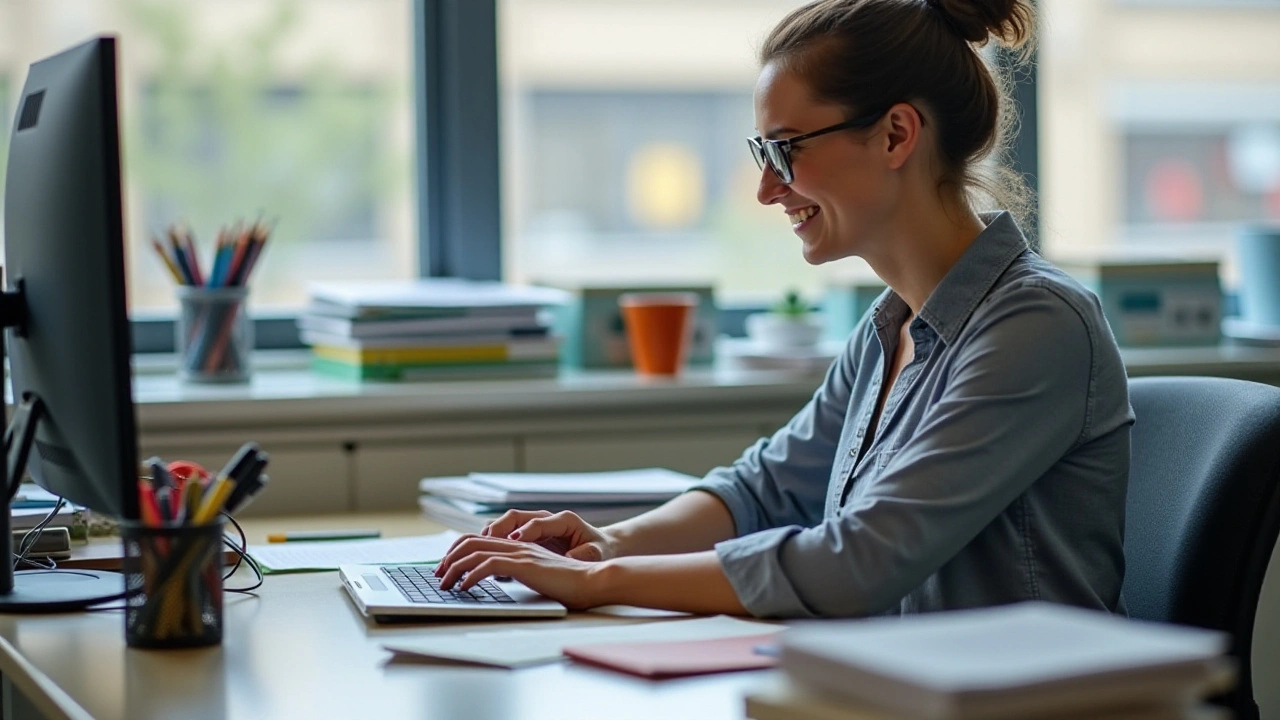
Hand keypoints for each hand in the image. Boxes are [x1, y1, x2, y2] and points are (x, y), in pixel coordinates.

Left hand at [433, 535, 603, 609]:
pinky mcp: (525, 565)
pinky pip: (489, 565)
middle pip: (471, 542)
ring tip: (445, 584)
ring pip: (476, 552)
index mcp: (519, 545)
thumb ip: (521, 572)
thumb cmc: (571, 583)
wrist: (594, 580)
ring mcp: (521, 553)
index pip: (479, 539)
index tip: (447, 567)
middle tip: (438, 575)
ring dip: (454, 568)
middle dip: (448, 558)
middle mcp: (517, 545)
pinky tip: (465, 587)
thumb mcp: (539, 576)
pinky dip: (471, 575)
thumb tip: (499, 581)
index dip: (458, 550)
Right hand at [481, 510, 616, 561]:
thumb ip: (585, 553)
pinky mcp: (528, 535)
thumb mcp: (596, 553)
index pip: (538, 522)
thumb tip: (570, 556)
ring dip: (491, 535)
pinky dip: (493, 542)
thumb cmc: (598, 550)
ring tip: (477, 549)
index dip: (524, 532)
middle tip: (485, 543)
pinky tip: (484, 555)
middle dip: (498, 529)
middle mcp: (546, 519)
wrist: (600, 548)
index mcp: (564, 521)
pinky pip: (505, 534)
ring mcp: (535, 525)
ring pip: (506, 523)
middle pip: (515, 517)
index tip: (514, 541)